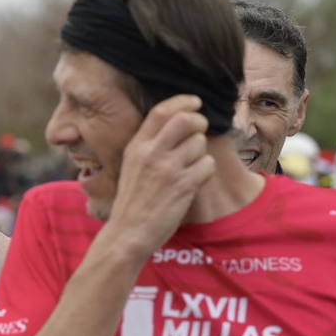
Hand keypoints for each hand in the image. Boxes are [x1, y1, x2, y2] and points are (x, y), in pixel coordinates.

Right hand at [106, 95, 212, 257]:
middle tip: (200, 130)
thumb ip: (149, 144)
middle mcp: (152, 153)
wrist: (128, 233)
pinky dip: (205, 170)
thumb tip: (176, 124)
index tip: (195, 102)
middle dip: (199, 121)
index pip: (161, 111)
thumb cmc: (131, 201)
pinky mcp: (184, 185)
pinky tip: (194, 180)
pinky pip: (207, 165)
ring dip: (201, 151)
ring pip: (199, 143)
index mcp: (136, 146)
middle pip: (186, 120)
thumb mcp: (131, 165)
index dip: (183, 102)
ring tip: (191, 165)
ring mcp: (168, 169)